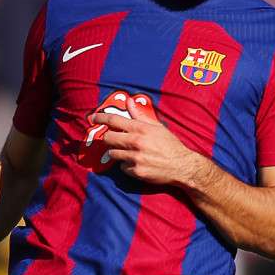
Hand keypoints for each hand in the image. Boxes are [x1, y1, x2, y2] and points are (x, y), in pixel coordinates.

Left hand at [90, 94, 210, 188]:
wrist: (182, 166)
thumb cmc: (170, 145)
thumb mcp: (157, 127)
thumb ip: (140, 115)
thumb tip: (129, 102)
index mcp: (141, 129)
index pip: (114, 120)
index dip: (100, 118)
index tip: (92, 117)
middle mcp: (136, 142)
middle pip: (108, 138)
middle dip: (108, 138)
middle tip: (112, 139)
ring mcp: (135, 158)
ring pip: (113, 154)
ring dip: (117, 153)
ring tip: (128, 152)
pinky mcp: (136, 171)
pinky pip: (123, 167)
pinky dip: (127, 165)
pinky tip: (137, 163)